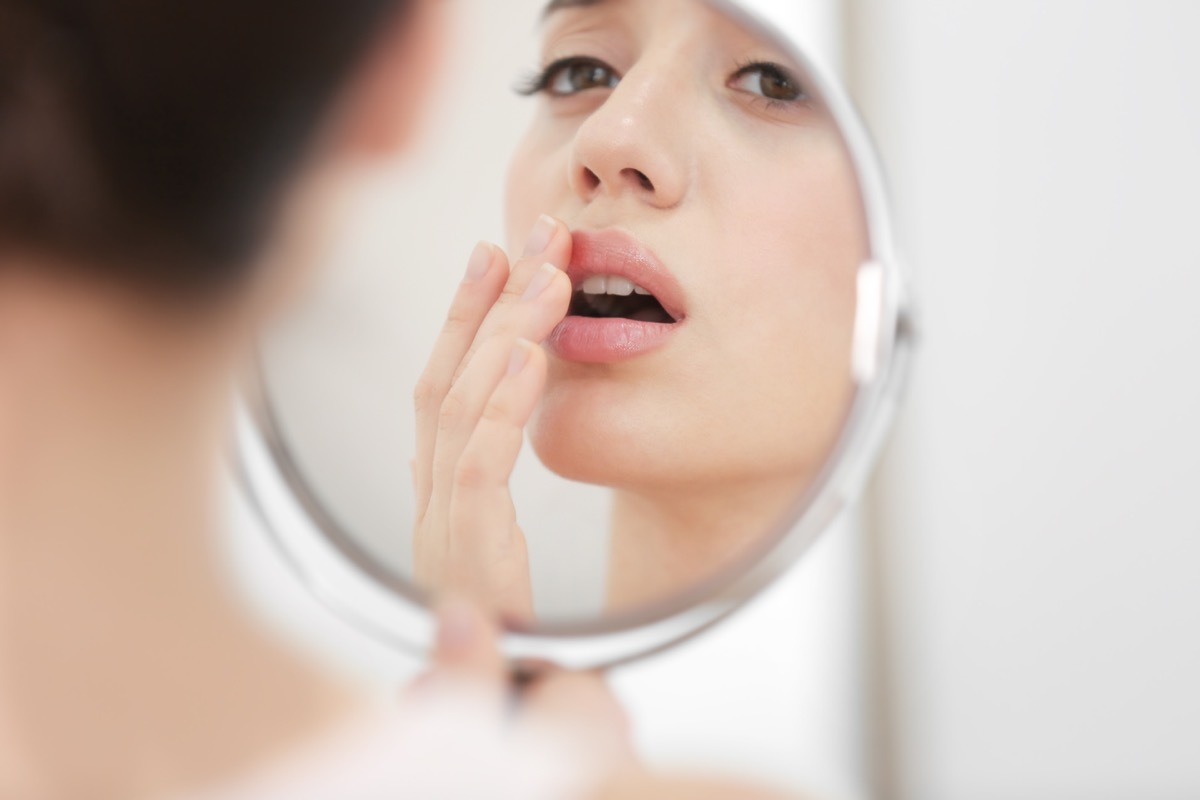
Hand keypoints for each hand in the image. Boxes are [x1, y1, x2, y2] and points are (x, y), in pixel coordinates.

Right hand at [411, 215, 572, 619]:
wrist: (504, 698)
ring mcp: (439, 525)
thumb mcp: (497, 531)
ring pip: (462, 407)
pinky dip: (503, 402)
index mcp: (436, 489)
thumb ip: (490, 466)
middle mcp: (428, 497)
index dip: (464, 315)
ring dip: (505, 332)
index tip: (495, 253)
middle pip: (446, 378)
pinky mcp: (465, 553)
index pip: (441, 382)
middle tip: (534, 234)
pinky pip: (480, 465)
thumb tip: (510, 388)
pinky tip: (530, 354)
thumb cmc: (510, 617)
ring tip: (549, 273)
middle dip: (489, 301)